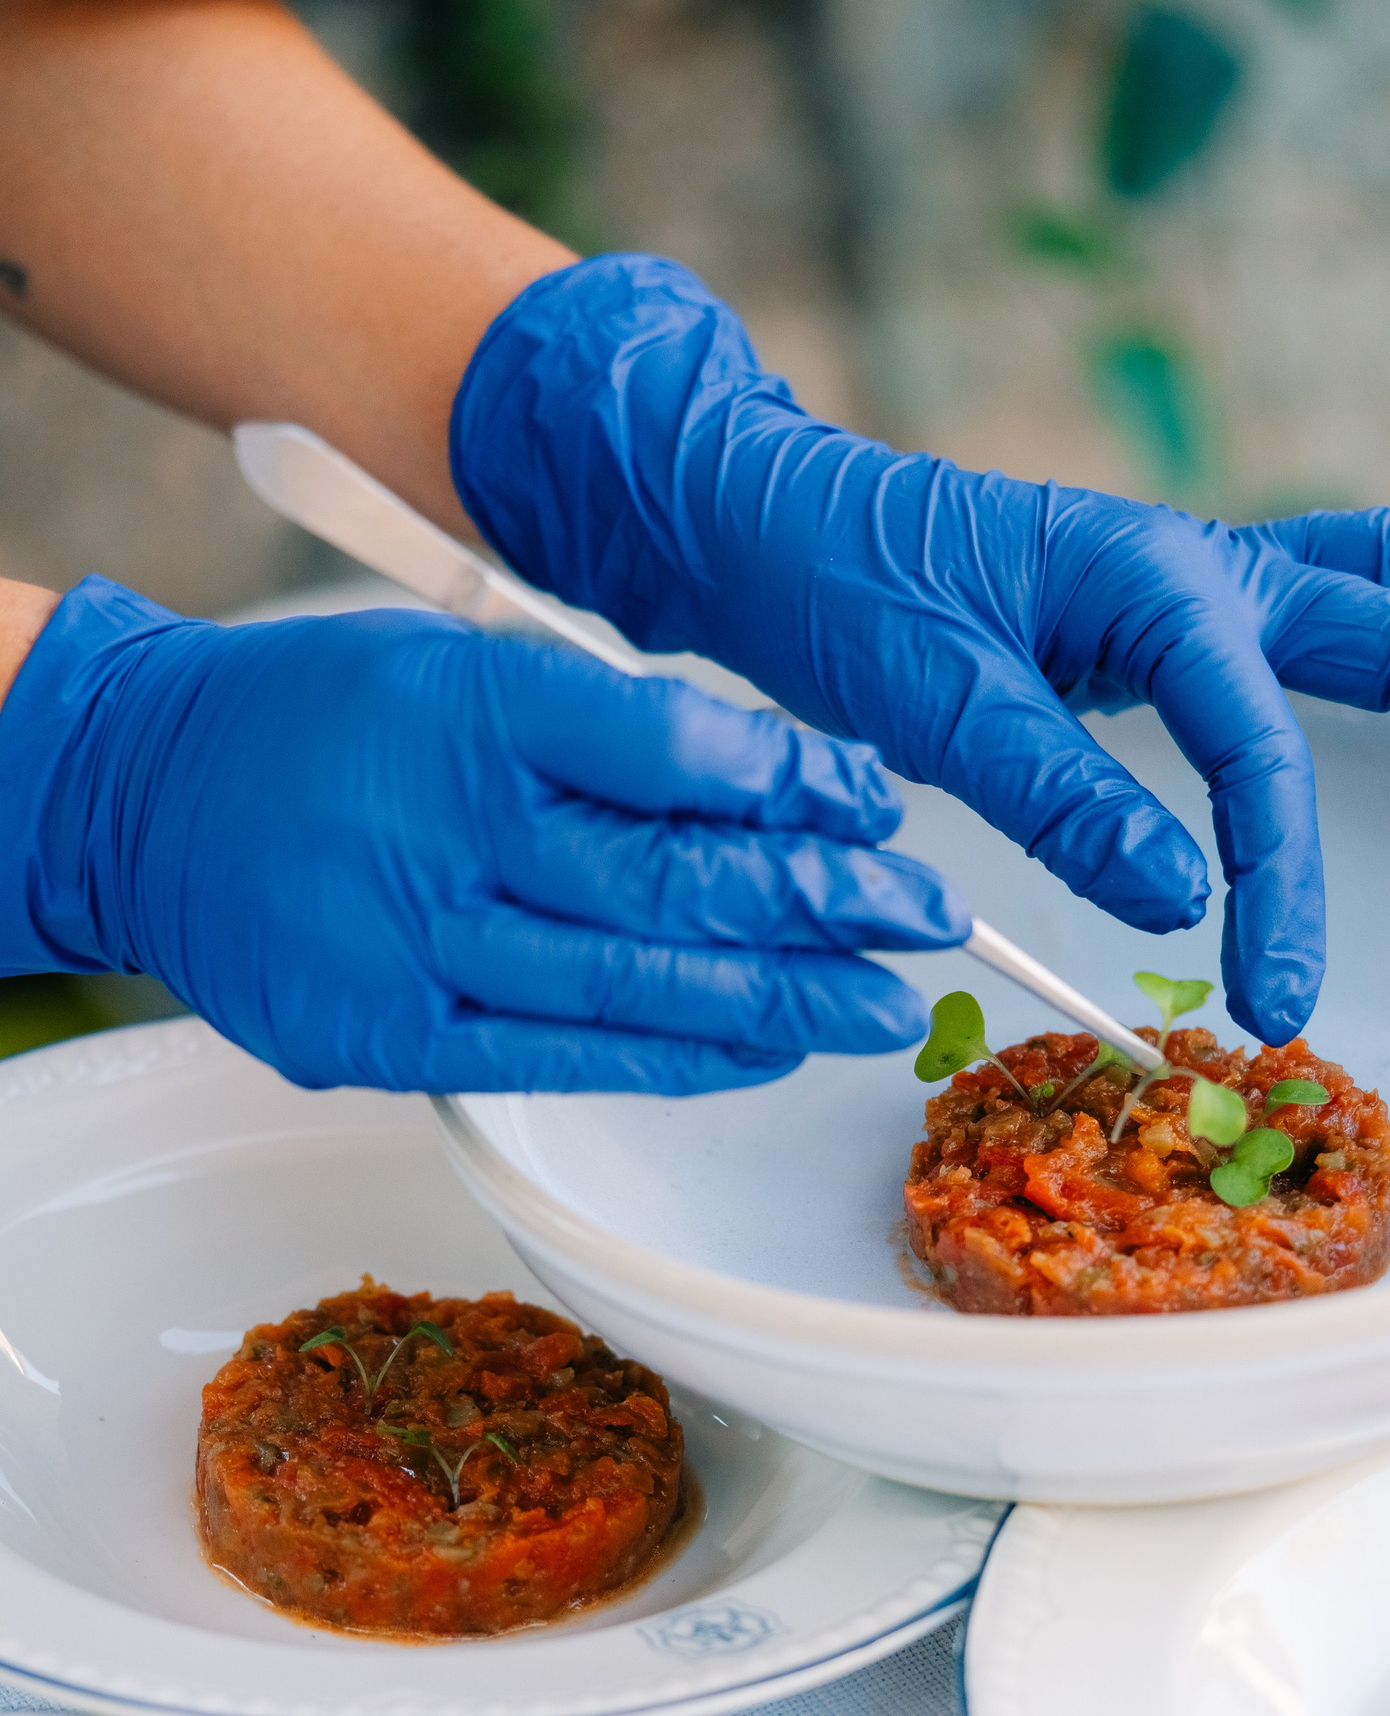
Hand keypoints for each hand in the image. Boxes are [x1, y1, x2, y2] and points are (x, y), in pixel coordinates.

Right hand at [0, 579, 965, 1090]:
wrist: (140, 795)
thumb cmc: (323, 719)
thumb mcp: (459, 660)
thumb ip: (601, 720)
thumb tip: (773, 783)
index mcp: (472, 707)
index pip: (669, 745)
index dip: (791, 782)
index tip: (872, 801)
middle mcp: (447, 831)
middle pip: (674, 882)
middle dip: (824, 902)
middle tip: (924, 916)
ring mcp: (414, 946)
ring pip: (636, 984)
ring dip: (781, 998)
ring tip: (882, 1003)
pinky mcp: (388, 1037)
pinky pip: (565, 1055)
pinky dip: (677, 1054)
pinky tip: (765, 1048)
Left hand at [451, 257, 1389, 1043]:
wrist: (749, 513)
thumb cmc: (821, 585)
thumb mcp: (920, 694)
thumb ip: (1050, 785)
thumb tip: (1179, 887)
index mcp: (1148, 579)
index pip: (1260, 750)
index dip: (1283, 875)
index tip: (1276, 996)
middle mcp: (1199, 565)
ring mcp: (1198, 574)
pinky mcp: (1176, 604)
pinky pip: (1328, 588)